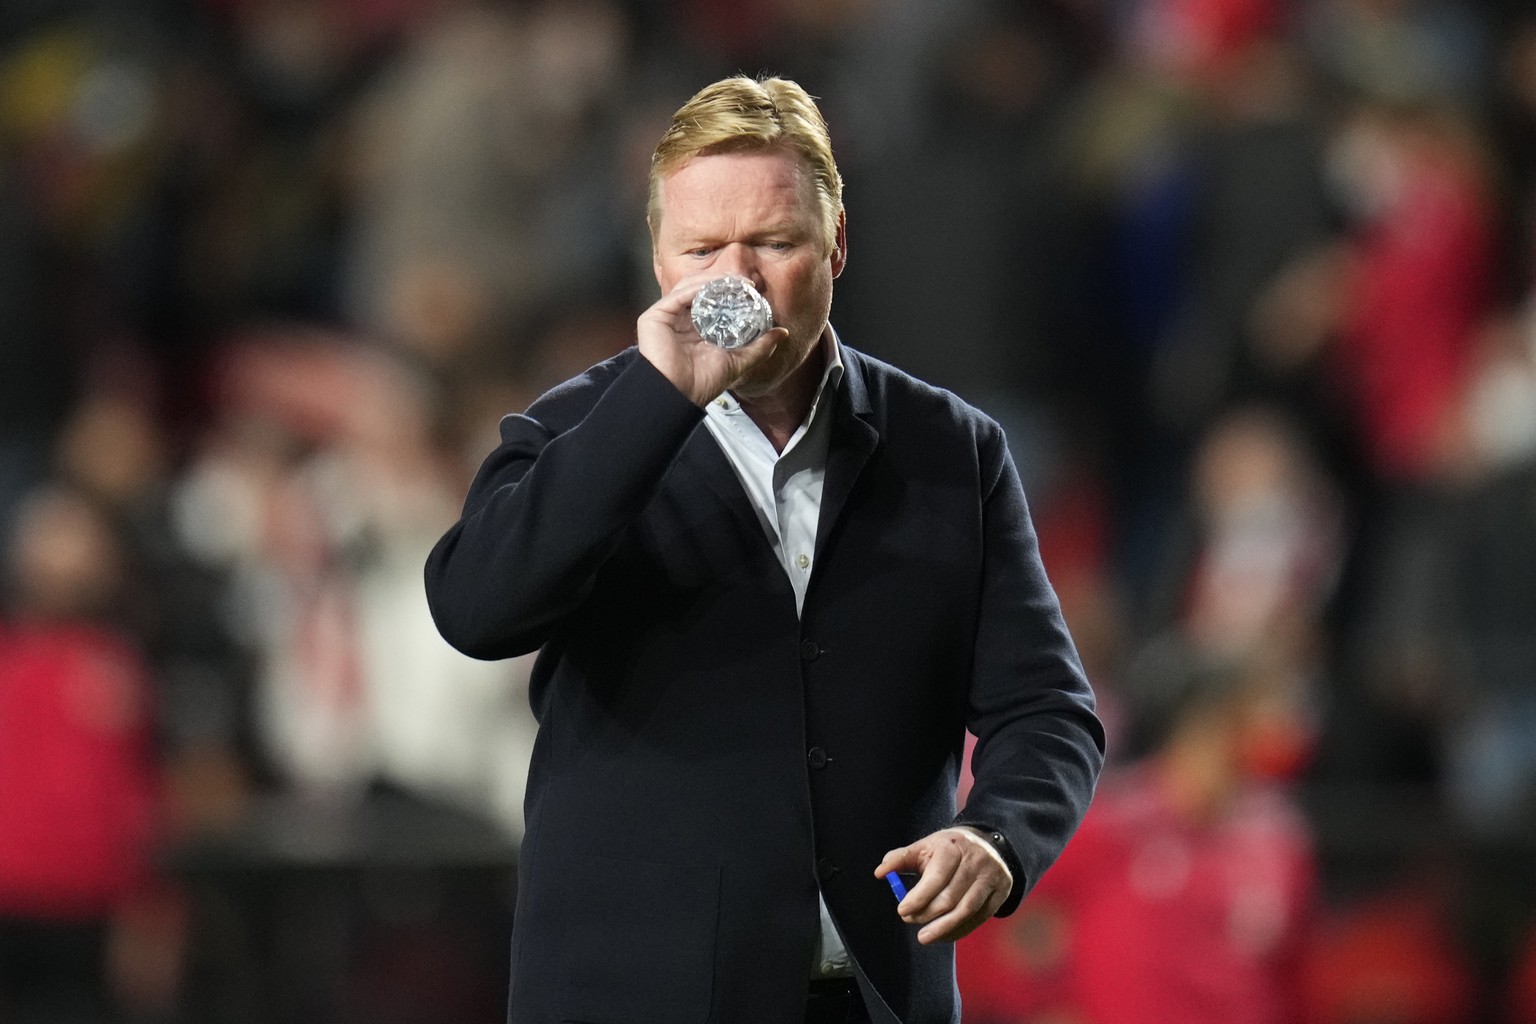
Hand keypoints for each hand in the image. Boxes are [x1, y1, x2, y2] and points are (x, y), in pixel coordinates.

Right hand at [636, 275, 787, 406]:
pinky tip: (714, 285)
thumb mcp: (738, 362)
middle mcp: (682, 320)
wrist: (678, 396)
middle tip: (745, 280)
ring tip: (732, 280)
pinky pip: (677, 295)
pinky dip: (696, 287)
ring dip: (712, 280)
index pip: (714, 301)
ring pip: (690, 287)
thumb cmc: (702, 384)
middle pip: (702, 290)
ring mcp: (668, 317)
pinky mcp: (655, 317)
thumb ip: (760, 346)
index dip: (732, 292)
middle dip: (723, 282)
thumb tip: (783, 332)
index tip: (751, 287)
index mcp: (697, 328)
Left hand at [874, 827, 1012, 943]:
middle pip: (950, 897)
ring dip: (943, 928)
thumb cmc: (948, 849)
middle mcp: (975, 861)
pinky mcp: (1000, 892)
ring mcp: (991, 877)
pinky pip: (979, 918)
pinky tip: (944, 934)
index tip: (902, 911)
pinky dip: (960, 930)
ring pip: (966, 910)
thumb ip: (901, 858)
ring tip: (924, 937)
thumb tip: (880, 873)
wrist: (987, 842)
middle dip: (927, 914)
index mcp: (953, 847)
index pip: (936, 877)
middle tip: (910, 920)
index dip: (918, 897)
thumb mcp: (925, 846)